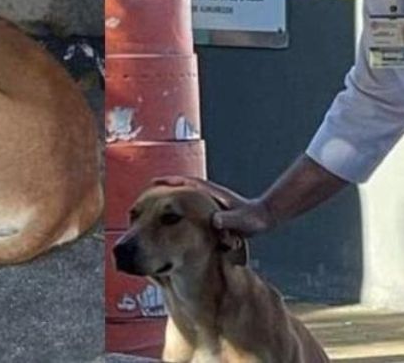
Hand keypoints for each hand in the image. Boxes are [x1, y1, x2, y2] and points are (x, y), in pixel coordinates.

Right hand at [150, 176, 275, 237]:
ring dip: (165, 198)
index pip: (183, 182)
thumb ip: (229, 220)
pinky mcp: (205, 208)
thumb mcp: (241, 221)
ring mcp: (204, 199)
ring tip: (148, 208)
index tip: (151, 184)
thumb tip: (215, 220)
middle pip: (176, 186)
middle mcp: (204, 192)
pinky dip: (173, 209)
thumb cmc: (251, 219)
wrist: (261, 218)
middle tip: (142, 197)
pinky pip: (184, 206)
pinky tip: (166, 221)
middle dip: (160, 189)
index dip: (167, 183)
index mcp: (208, 192)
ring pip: (179, 196)